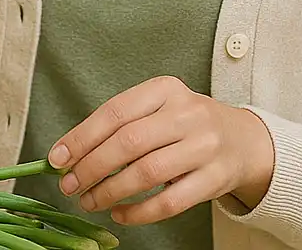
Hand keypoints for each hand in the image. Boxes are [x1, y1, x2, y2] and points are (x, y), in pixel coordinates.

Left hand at [48, 76, 274, 225]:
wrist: (244, 140)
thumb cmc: (185, 123)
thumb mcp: (158, 107)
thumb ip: (120, 124)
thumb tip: (69, 152)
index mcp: (165, 88)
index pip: (115, 111)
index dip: (83, 137)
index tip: (57, 158)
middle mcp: (186, 113)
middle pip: (129, 142)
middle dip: (92, 167)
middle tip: (69, 184)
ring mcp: (204, 146)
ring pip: (147, 173)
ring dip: (110, 191)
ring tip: (88, 200)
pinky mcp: (215, 179)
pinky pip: (170, 201)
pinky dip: (139, 212)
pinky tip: (120, 213)